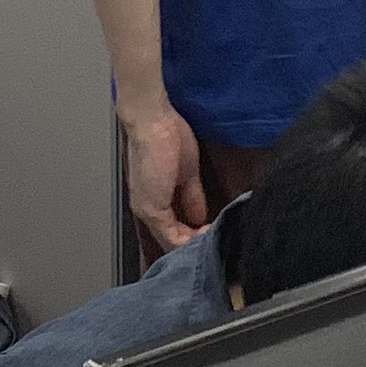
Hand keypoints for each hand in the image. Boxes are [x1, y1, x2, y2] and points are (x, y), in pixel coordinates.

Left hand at [121, 104, 207, 252]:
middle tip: (217, 242)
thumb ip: (192, 198)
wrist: (153, 121)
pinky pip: (172, 237)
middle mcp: (148, 209)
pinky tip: (207, 237)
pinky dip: (191, 242)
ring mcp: (148, 211)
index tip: (214, 234)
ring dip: (195, 245)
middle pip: (174, 240)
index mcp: (155, 201)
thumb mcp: (187, 174)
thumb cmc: (167, 137)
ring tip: (215, 241)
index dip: (196, 235)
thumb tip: (201, 218)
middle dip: (196, 243)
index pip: (175, 230)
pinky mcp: (152, 209)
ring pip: (173, 242)